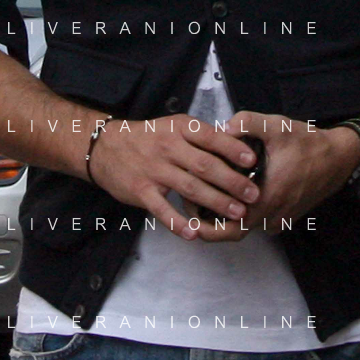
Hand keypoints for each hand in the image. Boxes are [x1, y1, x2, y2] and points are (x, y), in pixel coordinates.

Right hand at [86, 114, 261, 242]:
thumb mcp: (173, 126)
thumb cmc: (149, 138)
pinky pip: (162, 209)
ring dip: (215, 202)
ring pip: (189, 187)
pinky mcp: (141, 191)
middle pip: (204, 165)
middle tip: (253, 195)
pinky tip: (194, 233)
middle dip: (232, 181)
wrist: (106, 147)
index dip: (232, 149)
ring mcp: (154, 170)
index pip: (210, 137)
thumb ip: (200, 137)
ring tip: (237, 213)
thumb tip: (235, 148)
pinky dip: (177, 222)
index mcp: (179, 128)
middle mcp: (168, 147)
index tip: (253, 161)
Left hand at [181, 111, 359, 237]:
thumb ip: (246, 123)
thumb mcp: (275, 126)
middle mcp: (272, 216)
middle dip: (210, 226)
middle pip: (233, 233)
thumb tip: (220, 127)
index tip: (188, 210)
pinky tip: (232, 196)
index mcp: (266, 199)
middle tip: (192, 211)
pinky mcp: (286, 217)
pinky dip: (243, 215)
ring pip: (246, 228)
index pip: (228, 227)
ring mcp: (280, 219)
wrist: (339, 157)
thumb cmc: (307, 143)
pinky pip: (259, 222)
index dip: (204, 224)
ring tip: (206, 201)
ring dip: (226, 219)